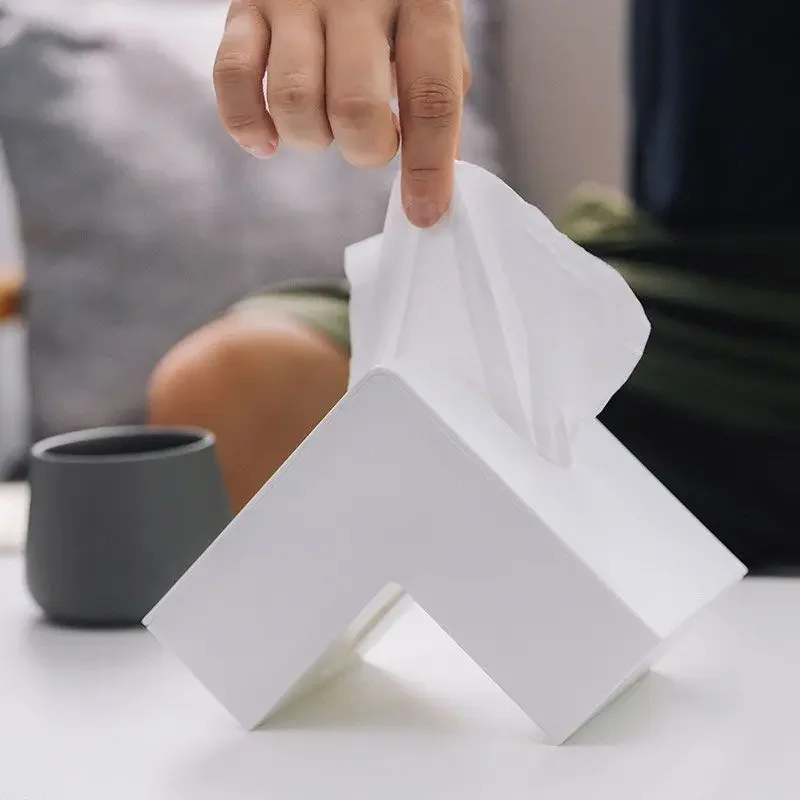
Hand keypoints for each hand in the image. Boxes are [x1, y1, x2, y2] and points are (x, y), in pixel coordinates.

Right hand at [214, 0, 468, 226]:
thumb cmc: (392, 0)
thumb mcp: (433, 33)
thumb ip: (437, 97)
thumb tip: (436, 180)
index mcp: (422, 2)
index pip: (431, 99)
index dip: (428, 168)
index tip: (424, 213)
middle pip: (355, 108)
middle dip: (363, 150)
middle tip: (367, 141)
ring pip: (294, 102)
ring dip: (310, 139)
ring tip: (323, 123)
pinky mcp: (246, 5)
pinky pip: (233, 79)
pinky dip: (247, 125)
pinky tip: (267, 140)